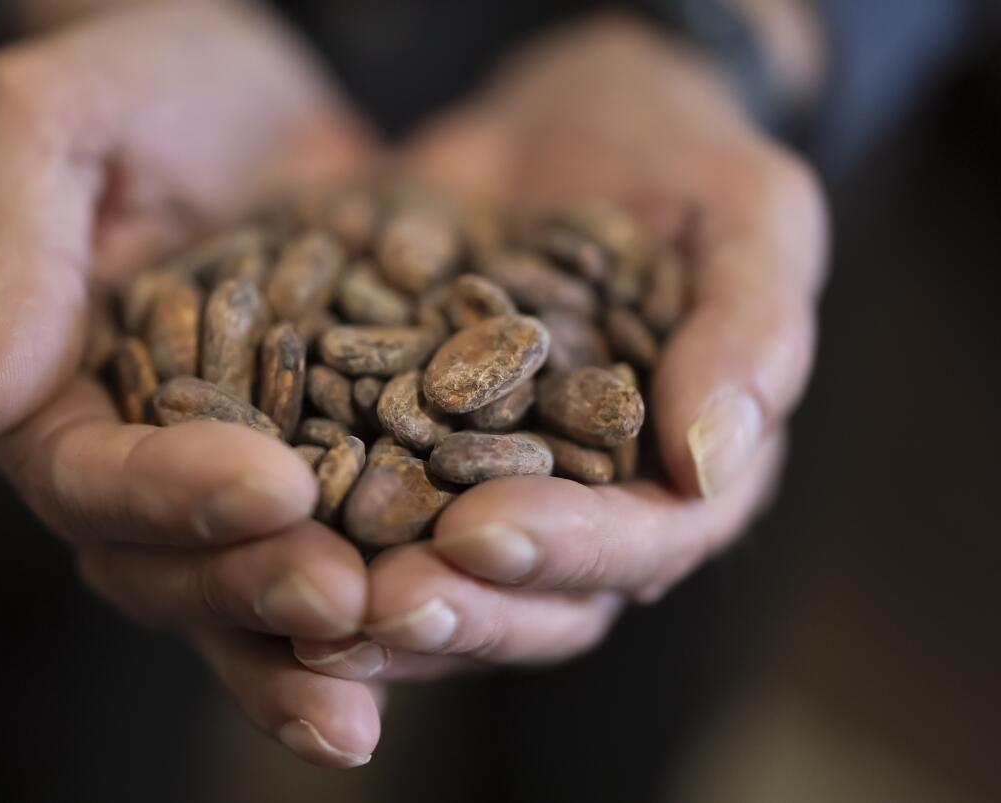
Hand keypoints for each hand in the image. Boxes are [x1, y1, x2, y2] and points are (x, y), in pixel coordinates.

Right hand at [0, 2, 380, 766]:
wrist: (257, 91)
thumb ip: (11, 251)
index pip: (91, 480)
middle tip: (348, 598)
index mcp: (56, 401)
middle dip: (258, 588)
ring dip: (330, 634)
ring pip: (263, 585)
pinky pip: (357, 542)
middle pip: (175, 569)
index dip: (172, 497)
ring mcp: (238, 475)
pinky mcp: (331, 462)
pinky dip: (404, 584)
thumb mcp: (59, 122)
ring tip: (411, 635)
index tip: (272, 486)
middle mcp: (142, 464)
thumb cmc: (144, 80)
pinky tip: (472, 607)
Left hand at [296, 15, 826, 679]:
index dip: (566, 550)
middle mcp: (591, 508)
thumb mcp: (747, 218)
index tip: (479, 532)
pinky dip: (319, 537)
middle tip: (375, 601)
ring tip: (304, 604)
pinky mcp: (412, 456)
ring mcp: (495, 490)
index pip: (642, 544)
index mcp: (685, 476)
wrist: (567, 125)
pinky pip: (368, 514)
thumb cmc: (682, 161)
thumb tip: (711, 463)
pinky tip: (251, 536)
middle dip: (458, 608)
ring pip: (445, 585)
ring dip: (378, 608)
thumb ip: (750, 332)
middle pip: (535, 600)